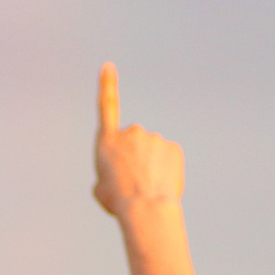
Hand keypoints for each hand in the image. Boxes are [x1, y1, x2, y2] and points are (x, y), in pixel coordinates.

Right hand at [91, 63, 184, 219]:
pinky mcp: (173, 147)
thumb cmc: (118, 201)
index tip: (109, 66)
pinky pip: (168, 158)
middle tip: (132, 182)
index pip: (106, 106)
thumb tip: (119, 174)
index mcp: (107, 141)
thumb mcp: (100, 189)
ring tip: (147, 187)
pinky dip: (166, 170)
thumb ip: (107, 174)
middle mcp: (131, 133)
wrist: (145, 208)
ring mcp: (154, 138)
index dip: (107, 84)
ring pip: (153, 152)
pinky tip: (161, 184)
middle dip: (135, 157)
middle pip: (134, 143)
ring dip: (151, 166)